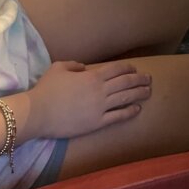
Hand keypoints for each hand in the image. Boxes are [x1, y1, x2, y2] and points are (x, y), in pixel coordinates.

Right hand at [28, 60, 151, 137]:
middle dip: (139, 79)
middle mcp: (100, 90)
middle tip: (149, 79)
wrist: (39, 112)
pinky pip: (118, 117)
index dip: (128, 67)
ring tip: (148, 91)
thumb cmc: (47, 89)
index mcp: (92, 76)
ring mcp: (100, 108)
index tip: (135, 68)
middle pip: (125, 82)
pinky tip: (137, 109)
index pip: (116, 69)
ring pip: (125, 99)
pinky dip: (129, 112)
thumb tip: (84, 67)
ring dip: (139, 94)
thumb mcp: (58, 68)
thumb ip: (73, 65)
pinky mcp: (97, 123)